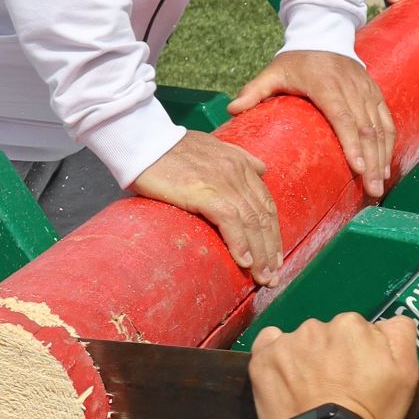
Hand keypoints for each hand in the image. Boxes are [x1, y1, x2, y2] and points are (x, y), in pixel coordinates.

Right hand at [132, 128, 282, 283]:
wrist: (144, 142)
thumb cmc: (170, 148)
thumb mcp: (213, 146)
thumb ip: (239, 158)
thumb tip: (261, 168)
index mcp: (240, 164)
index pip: (266, 204)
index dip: (273, 232)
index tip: (275, 256)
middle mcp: (237, 173)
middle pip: (263, 217)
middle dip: (270, 250)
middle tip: (272, 276)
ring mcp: (223, 182)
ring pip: (251, 223)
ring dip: (260, 254)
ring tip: (262, 277)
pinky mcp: (205, 192)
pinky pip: (230, 222)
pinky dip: (240, 244)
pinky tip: (243, 262)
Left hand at [228, 48, 395, 201]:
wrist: (324, 33)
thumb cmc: (296, 60)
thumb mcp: (273, 72)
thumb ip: (254, 91)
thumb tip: (231, 110)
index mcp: (326, 85)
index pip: (342, 117)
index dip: (352, 143)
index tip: (358, 168)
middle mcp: (351, 88)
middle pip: (366, 128)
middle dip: (371, 161)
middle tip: (372, 190)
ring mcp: (366, 91)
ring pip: (380, 127)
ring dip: (382, 157)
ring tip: (379, 185)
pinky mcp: (375, 93)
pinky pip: (386, 120)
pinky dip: (389, 144)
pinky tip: (386, 166)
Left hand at [249, 312, 418, 418]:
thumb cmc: (373, 411)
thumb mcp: (406, 373)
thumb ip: (399, 334)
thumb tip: (386, 322)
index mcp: (352, 324)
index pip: (355, 331)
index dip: (357, 354)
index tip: (357, 376)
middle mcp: (317, 325)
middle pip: (326, 335)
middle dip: (331, 354)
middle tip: (334, 387)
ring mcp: (287, 342)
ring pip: (300, 342)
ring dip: (305, 357)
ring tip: (309, 390)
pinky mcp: (263, 358)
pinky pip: (268, 343)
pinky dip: (275, 354)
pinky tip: (282, 375)